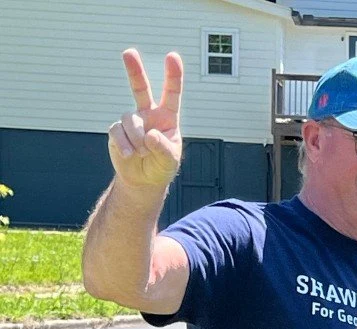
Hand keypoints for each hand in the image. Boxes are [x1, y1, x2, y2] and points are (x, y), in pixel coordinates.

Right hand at [108, 49, 182, 190]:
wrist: (143, 181)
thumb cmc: (161, 167)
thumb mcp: (170, 161)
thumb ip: (163, 148)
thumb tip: (149, 134)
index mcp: (167, 118)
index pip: (171, 94)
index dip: (173, 76)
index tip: (172, 56)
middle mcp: (148, 115)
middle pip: (140, 89)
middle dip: (134, 71)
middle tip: (129, 52)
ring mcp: (131, 121)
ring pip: (130, 119)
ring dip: (137, 138)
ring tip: (142, 152)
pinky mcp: (117, 131)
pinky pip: (117, 131)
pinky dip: (124, 144)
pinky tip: (130, 154)